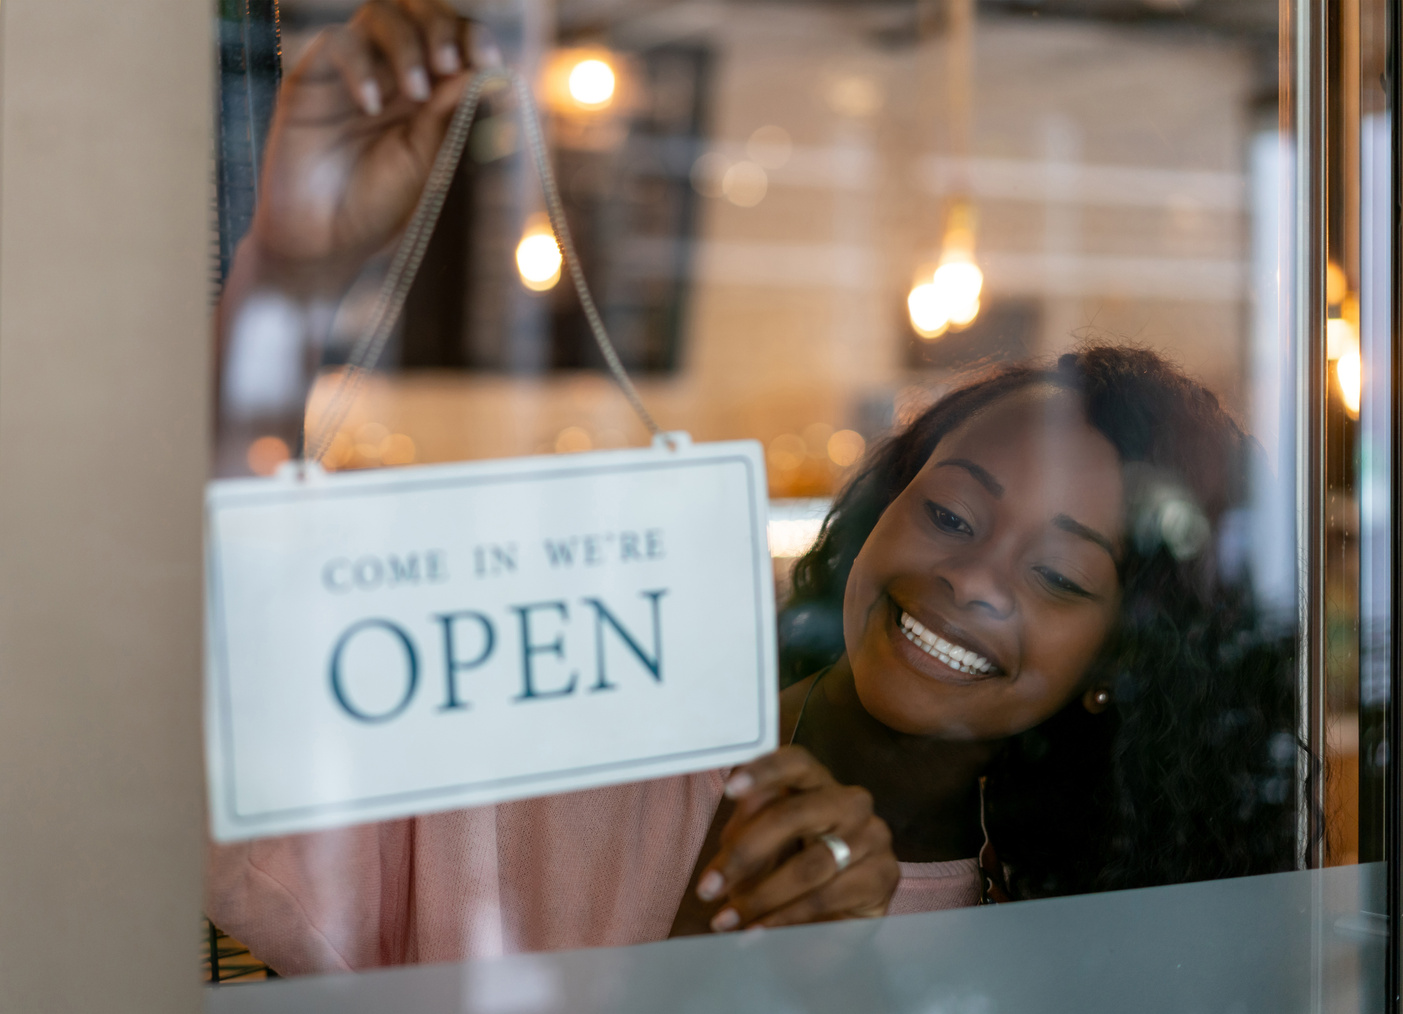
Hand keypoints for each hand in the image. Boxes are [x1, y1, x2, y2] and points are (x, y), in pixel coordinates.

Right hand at [249, 0, 492, 285]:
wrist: (323, 244)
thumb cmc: (376, 208)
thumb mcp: (425, 164)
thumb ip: (449, 118)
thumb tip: (484, 73)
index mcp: (429, 91)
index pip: (455, 38)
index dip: (473, 38)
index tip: (488, 61)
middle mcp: (391, 72)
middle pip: (418, 10)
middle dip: (441, 26)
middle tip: (449, 63)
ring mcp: (351, 72)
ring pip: (379, 15)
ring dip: (406, 44)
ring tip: (417, 92)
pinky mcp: (311, 80)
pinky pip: (337, 44)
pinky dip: (361, 67)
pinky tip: (371, 106)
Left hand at [695, 746, 899, 930]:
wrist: (833, 921)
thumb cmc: (791, 870)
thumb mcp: (761, 847)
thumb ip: (748, 826)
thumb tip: (737, 814)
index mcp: (817, 783)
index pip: (795, 762)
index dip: (764, 771)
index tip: (730, 788)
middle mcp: (849, 802)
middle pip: (794, 813)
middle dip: (745, 853)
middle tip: (708, 887)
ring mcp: (872, 835)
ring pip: (809, 864)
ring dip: (760, 897)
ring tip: (727, 919)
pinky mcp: (884, 875)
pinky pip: (826, 897)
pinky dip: (786, 918)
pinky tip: (760, 930)